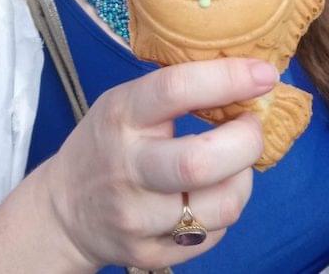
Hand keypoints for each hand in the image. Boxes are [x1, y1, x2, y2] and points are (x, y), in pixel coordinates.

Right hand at [42, 57, 278, 270]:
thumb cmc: (108, 140)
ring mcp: (137, 217)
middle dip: (246, 141)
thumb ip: (176, 91)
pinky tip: (212, 193)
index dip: (227, 79)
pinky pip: (212, 235)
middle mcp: (127, 168)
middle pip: (200, 162)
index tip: (264, 73)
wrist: (64, 209)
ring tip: (236, 163)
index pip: (175, 90)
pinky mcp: (149, 254)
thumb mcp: (126, 100)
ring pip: (219, 207)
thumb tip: (248, 75)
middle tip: (253, 126)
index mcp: (122, 115)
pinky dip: (224, 210)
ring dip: (244, 179)